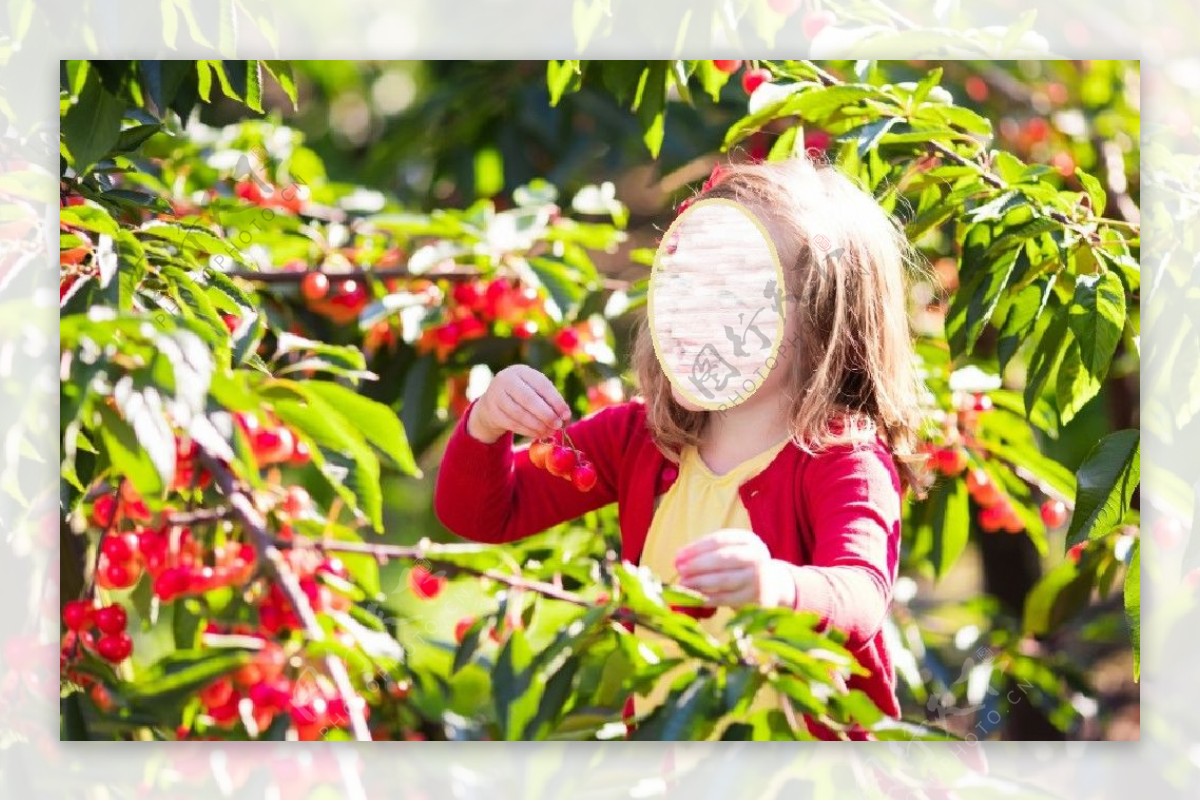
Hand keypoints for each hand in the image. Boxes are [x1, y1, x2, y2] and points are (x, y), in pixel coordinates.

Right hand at [467, 365, 571, 443]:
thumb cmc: (522, 395)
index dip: (556, 401)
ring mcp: (496, 395)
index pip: (542, 384)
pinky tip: (538, 434)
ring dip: (537, 425)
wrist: (492, 402)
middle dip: (546, 414)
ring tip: (549, 432)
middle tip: (558, 425)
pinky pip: (512, 424)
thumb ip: (549, 400)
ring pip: (519, 413)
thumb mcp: (534, 390)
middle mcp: (506, 380)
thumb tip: (565, 415)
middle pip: (529, 399)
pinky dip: (527, 431)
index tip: (566, 414)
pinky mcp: (492, 412)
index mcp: (521, 371)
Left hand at [674, 528, 795, 608]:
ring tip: (683, 584)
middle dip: (697, 564)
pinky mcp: (756, 598)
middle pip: (723, 558)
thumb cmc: (741, 566)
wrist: (772, 586)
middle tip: (680, 569)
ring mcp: (758, 578)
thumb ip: (707, 553)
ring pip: (724, 579)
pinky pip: (728, 598)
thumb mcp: (731, 552)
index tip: (678, 555)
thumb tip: (679, 559)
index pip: (719, 540)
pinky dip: (709, 598)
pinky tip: (695, 598)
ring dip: (700, 582)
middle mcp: (757, 556)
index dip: (696, 548)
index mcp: (749, 540)